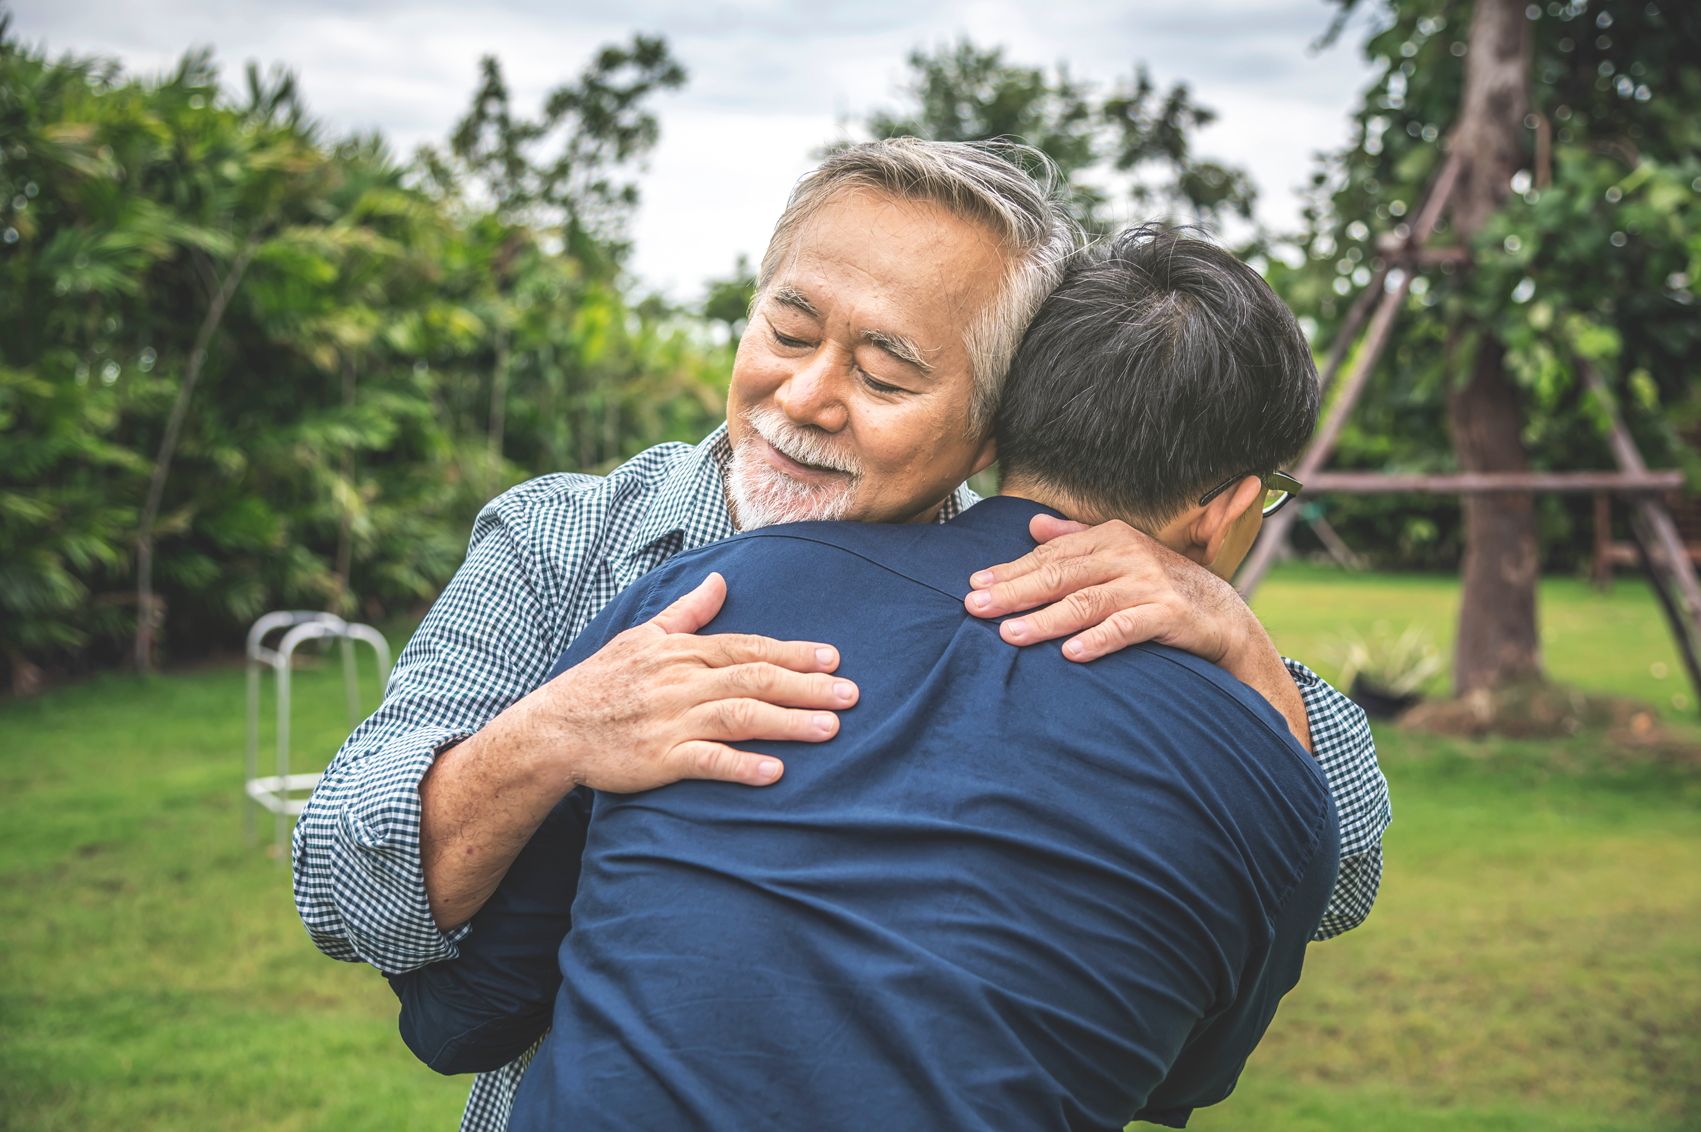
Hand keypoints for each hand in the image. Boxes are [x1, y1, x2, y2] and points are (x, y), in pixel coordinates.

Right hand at [529, 571, 856, 791]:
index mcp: (682, 652)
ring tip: (830, 730)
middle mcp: (681, 682)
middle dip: (807, 686)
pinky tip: (774, 772)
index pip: (748, 648)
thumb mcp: (642, 636)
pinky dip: (740, 766)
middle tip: (851, 694)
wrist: (554, 728)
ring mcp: (671, 720)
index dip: (793, 653)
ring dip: (787, 723)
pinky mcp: (659, 758)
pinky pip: (706, 761)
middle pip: (754, 679)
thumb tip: (719, 580)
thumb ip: (686, 611)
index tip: (833, 658)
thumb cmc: (602, 681)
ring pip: (739, 717)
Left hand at [962, 516, 1310, 751]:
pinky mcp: (1170, 614)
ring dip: (1046, 619)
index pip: (1050, 556)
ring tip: (1010, 634)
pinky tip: (1071, 653)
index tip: (975, 585)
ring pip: (1087, 602)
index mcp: (1110, 539)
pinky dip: (1099, 639)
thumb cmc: (1161, 588)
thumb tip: (1033, 524)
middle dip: (1015, 592)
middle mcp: (1128, 556)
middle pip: (1061, 576)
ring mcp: (1150, 584)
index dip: (1011, 570)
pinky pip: (1128, 627)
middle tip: (976, 607)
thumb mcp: (1120, 557)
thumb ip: (1076, 542)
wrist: (1224, 616)